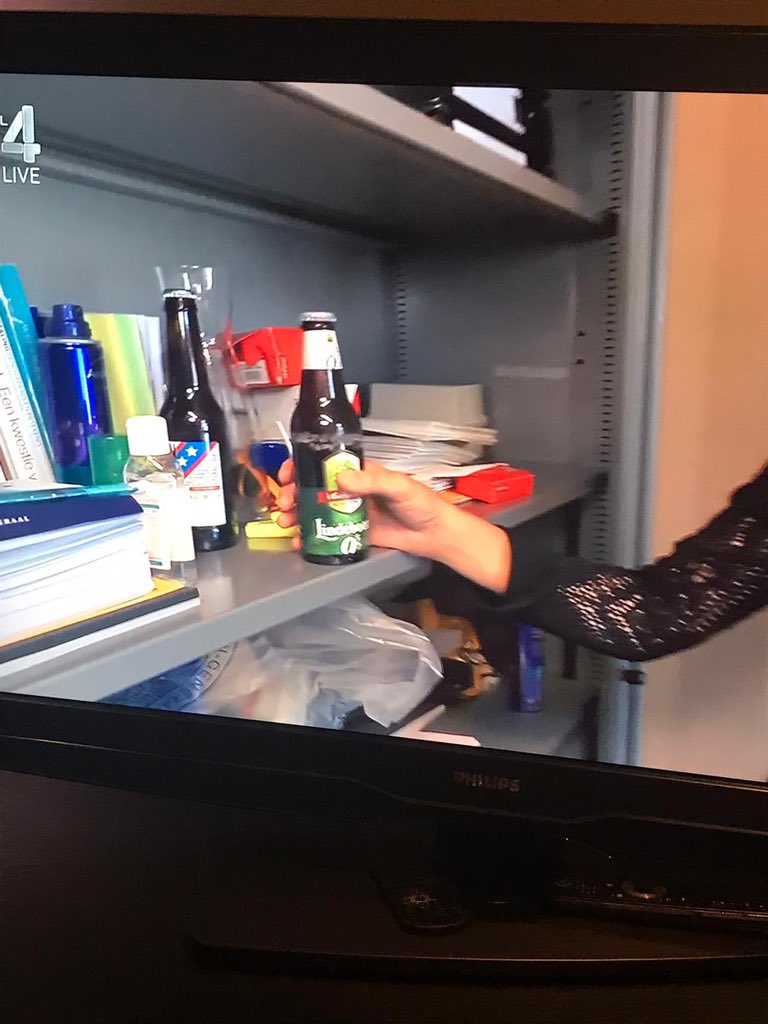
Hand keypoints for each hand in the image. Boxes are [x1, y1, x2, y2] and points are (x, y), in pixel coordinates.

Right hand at [277, 460, 511, 592]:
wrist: (435, 534)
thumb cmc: (422, 503)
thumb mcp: (398, 485)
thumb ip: (371, 481)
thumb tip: (341, 477)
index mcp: (361, 471)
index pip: (325, 463)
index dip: (303, 466)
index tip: (287, 473)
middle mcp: (352, 489)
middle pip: (314, 487)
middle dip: (295, 493)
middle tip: (286, 503)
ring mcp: (351, 511)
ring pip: (316, 509)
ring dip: (298, 514)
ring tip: (286, 522)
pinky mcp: (354, 533)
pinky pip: (327, 532)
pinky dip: (310, 536)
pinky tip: (299, 541)